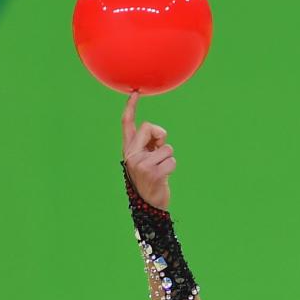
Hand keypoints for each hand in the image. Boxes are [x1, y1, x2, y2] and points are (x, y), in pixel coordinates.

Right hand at [121, 90, 175, 211]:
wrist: (148, 207)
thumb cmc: (149, 180)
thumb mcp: (144, 160)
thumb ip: (149, 145)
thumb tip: (160, 135)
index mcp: (128, 151)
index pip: (127, 125)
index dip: (131, 108)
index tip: (135, 93)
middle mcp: (132, 156)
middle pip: (149, 127)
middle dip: (160, 135)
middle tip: (159, 149)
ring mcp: (142, 165)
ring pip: (166, 147)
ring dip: (168, 158)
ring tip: (160, 170)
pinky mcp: (153, 173)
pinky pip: (171, 160)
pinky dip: (171, 168)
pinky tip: (164, 177)